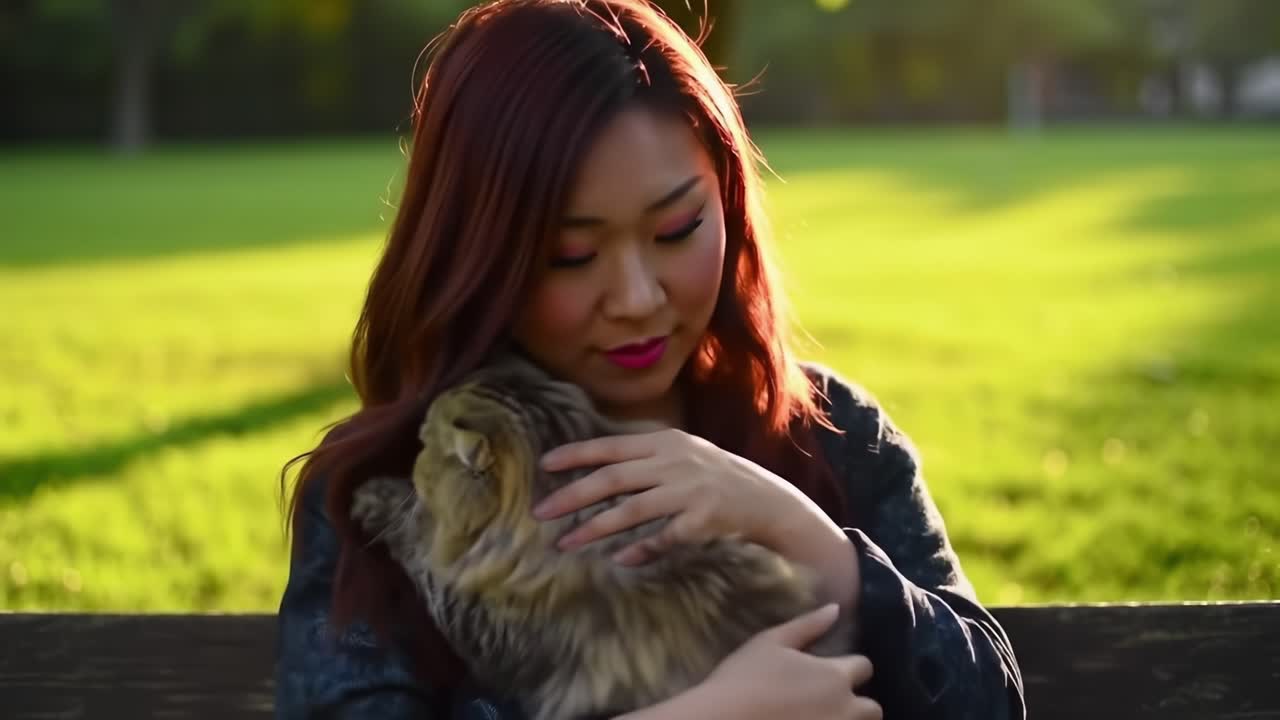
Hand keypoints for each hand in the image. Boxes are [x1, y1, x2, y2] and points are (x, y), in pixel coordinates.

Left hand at [534, 428, 830, 565]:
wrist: (769, 502)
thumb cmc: (717, 478)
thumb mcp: (684, 454)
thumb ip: (646, 457)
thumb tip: (597, 466)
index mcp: (666, 442)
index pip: (611, 446)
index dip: (576, 454)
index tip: (543, 465)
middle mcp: (675, 462)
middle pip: (613, 478)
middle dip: (573, 495)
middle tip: (540, 511)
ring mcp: (691, 491)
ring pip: (632, 510)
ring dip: (594, 528)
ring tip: (565, 543)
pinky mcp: (705, 520)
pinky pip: (664, 538)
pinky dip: (640, 549)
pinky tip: (618, 560)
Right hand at [695, 603, 881, 719]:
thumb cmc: (745, 677)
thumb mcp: (772, 642)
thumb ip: (808, 625)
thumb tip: (836, 609)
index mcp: (834, 676)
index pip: (865, 666)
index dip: (851, 666)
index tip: (833, 669)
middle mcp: (844, 708)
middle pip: (873, 709)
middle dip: (860, 704)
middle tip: (833, 702)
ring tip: (823, 716)